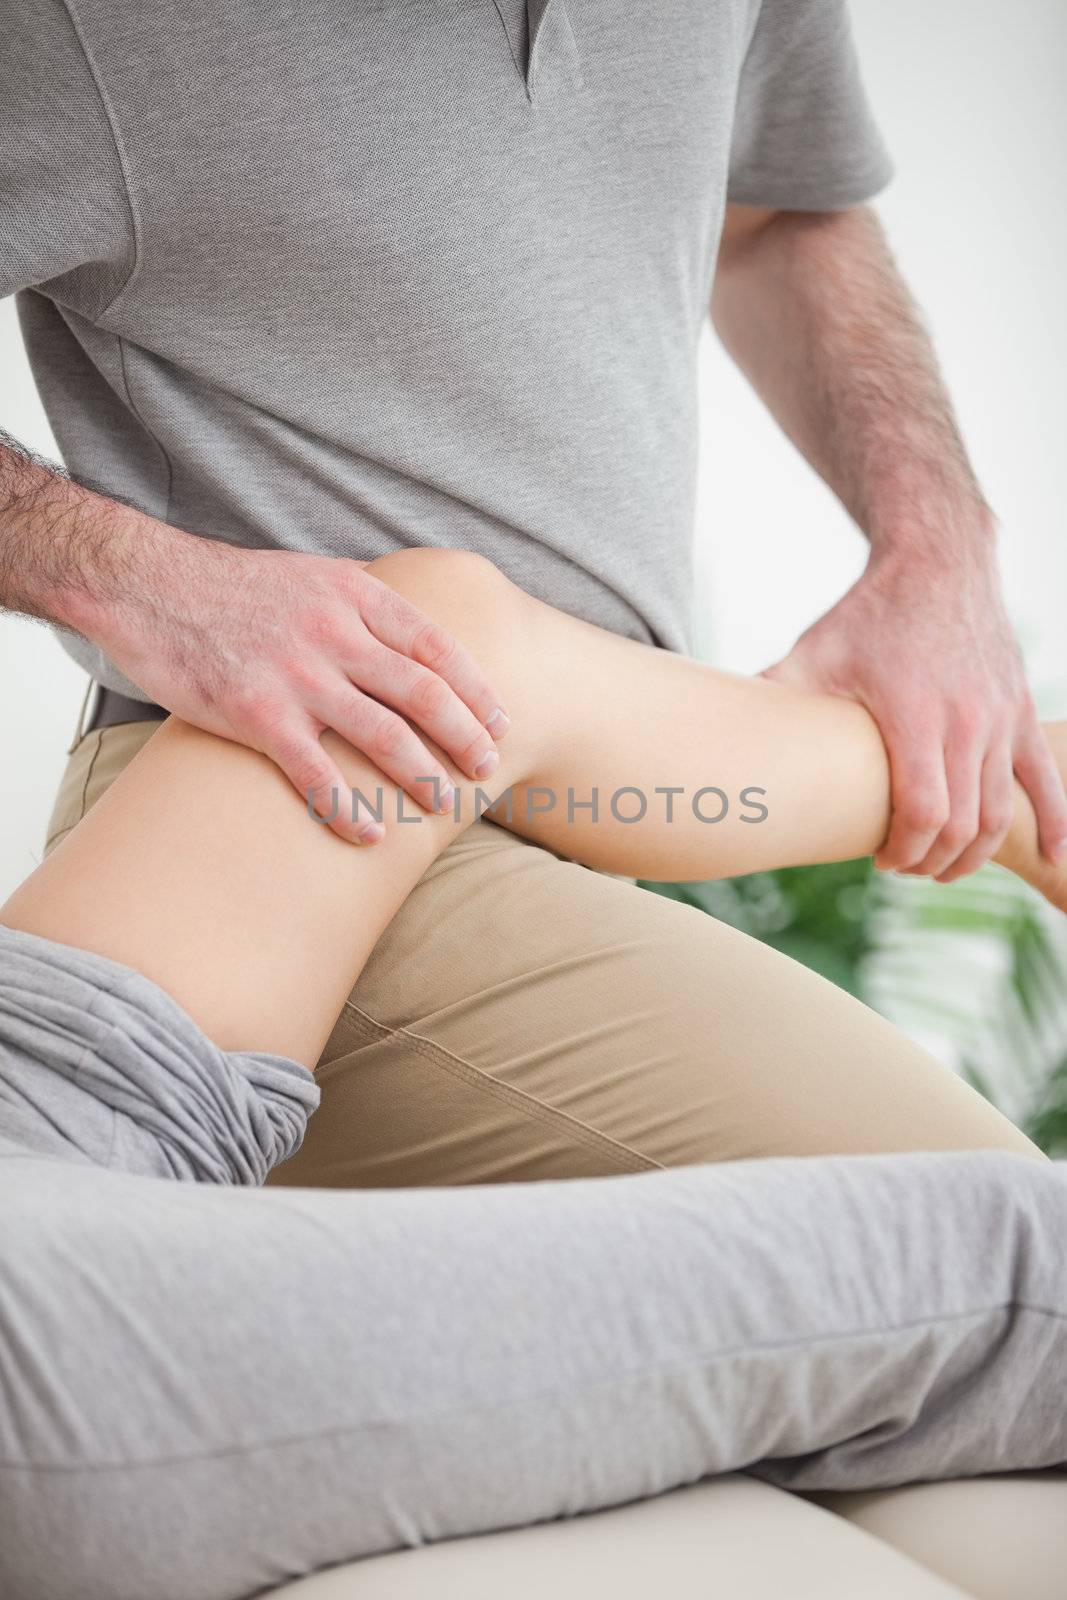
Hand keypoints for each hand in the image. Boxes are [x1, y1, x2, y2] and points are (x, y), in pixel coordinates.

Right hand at [94, 532, 508, 843]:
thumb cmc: (232, 586)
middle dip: (464, 737)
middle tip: (486, 770)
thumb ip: (364, 608)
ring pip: (382, 736)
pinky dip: (349, 809)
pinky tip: (369, 833)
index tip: (500, 722)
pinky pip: (316, 773)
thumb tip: (415, 645)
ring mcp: (297, 675)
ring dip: (421, 777)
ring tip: (443, 806)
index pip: (437, 647)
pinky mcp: (256, 713)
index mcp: (354, 596)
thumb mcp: (313, 576)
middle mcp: (335, 634)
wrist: (146, 585)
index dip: (477, 689)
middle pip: (423, 694)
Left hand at [761, 548, 1066, 881]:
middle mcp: (966, 723)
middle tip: (903, 867)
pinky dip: (1053, 822)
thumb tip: (711, 724)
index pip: (923, 811)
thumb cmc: (869, 613)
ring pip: (1000, 812)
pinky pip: (1045, 779)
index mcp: (915, 716)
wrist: (938, 562)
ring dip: (973, 852)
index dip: (904, 848)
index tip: (880, 859)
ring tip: (943, 867)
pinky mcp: (1020, 712)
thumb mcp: (814, 651)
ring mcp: (1000, 720)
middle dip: (931, 859)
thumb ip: (773, 692)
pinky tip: (1054, 855)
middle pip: (962, 824)